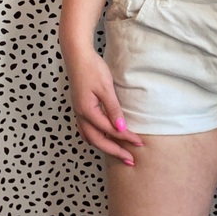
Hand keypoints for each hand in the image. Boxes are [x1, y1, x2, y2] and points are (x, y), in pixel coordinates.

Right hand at [63, 46, 142, 165]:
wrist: (77, 55)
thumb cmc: (92, 69)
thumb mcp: (106, 88)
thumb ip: (113, 109)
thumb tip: (121, 128)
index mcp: (87, 111)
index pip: (110, 130)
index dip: (126, 138)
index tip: (139, 143)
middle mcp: (81, 115)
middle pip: (98, 141)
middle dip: (115, 151)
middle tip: (130, 160)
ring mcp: (78, 113)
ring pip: (90, 137)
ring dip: (105, 147)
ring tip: (119, 154)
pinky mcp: (80, 109)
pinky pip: (87, 130)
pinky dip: (97, 138)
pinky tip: (105, 139)